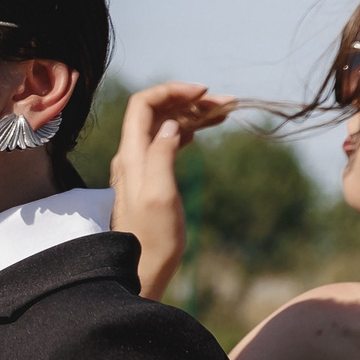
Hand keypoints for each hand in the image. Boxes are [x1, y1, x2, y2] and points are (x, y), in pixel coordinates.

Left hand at [108, 82, 234, 302]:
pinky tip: (205, 130)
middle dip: (190, 100)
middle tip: (228, 104)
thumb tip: (171, 124)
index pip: (143, 104)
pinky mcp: (151, 178)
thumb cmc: (153, 239)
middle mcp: (131, 157)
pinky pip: (167, 142)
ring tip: (226, 112)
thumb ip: (161, 156)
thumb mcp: (160, 196)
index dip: (172, 91)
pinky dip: (188, 131)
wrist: (140, 269)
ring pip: (165, 125)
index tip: (204, 93)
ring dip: (193, 114)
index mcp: (131, 156)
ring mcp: (140, 166)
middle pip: (157, 111)